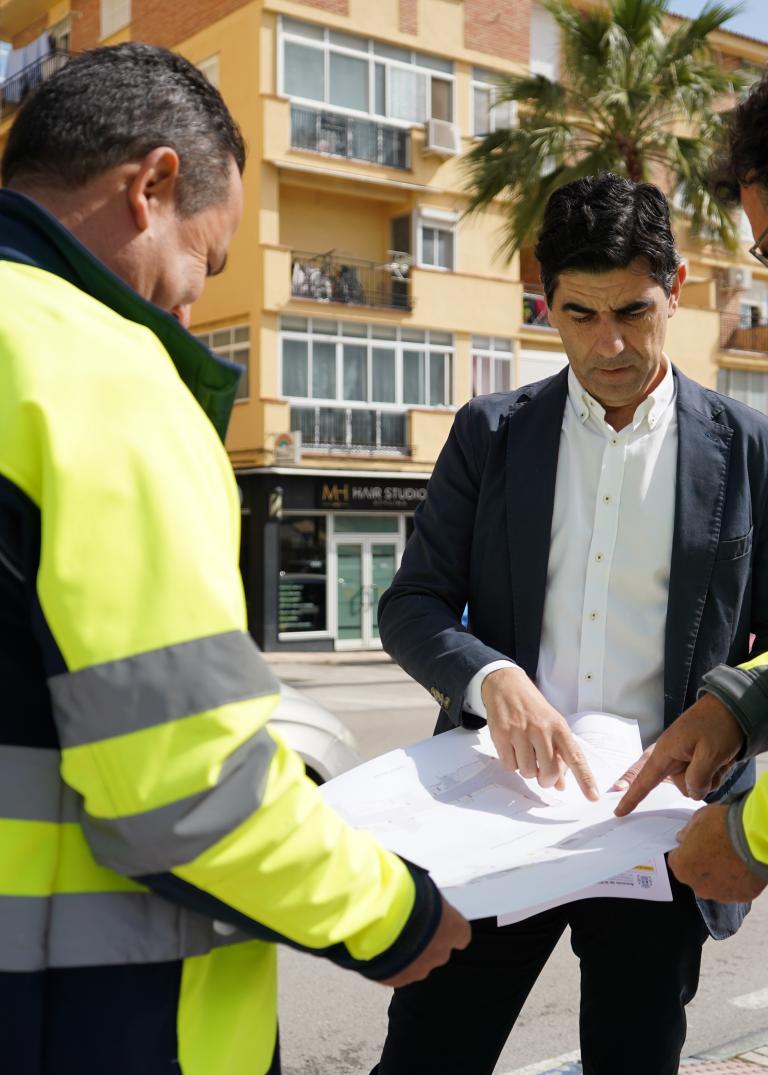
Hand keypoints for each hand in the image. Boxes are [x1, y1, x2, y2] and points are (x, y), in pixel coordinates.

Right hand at [381, 896, 470, 986]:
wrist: (378, 921)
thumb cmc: (405, 898)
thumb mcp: (424, 888)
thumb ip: (428, 901)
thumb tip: (425, 899)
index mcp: (453, 929)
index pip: (461, 934)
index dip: (449, 929)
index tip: (438, 922)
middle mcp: (440, 953)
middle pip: (437, 950)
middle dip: (425, 941)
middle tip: (407, 925)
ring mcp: (419, 970)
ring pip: (416, 963)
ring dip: (406, 953)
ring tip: (388, 934)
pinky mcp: (397, 980)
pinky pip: (397, 971)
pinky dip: (390, 963)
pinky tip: (378, 947)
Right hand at [481, 667, 598, 800]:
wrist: (507, 686)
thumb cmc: (533, 709)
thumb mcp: (552, 727)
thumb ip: (558, 756)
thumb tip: (561, 785)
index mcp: (559, 728)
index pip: (576, 757)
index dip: (585, 779)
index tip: (593, 796)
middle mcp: (542, 729)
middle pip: (549, 771)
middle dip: (546, 779)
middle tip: (542, 774)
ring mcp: (521, 731)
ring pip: (527, 771)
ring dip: (526, 770)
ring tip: (525, 753)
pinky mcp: (502, 734)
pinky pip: (509, 766)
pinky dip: (511, 764)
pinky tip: (512, 749)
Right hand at [614, 693, 743, 816]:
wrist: (733, 706)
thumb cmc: (718, 724)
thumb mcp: (710, 753)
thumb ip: (698, 778)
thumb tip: (693, 793)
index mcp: (666, 751)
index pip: (644, 779)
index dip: (631, 797)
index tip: (618, 812)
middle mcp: (671, 755)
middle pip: (679, 785)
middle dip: (697, 781)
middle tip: (713, 763)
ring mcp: (684, 756)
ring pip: (693, 783)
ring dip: (710, 777)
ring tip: (721, 759)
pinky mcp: (696, 758)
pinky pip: (702, 777)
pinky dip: (715, 773)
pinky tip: (722, 760)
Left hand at [668, 804, 766, 901]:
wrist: (752, 839)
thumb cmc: (721, 826)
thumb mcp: (697, 820)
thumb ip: (687, 833)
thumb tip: (683, 838)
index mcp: (681, 867)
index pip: (676, 860)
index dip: (685, 851)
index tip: (694, 844)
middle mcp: (697, 886)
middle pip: (694, 875)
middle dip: (701, 865)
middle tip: (714, 851)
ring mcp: (720, 894)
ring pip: (714, 885)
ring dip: (718, 875)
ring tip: (730, 858)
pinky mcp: (740, 897)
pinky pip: (734, 889)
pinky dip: (736, 880)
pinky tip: (741, 867)